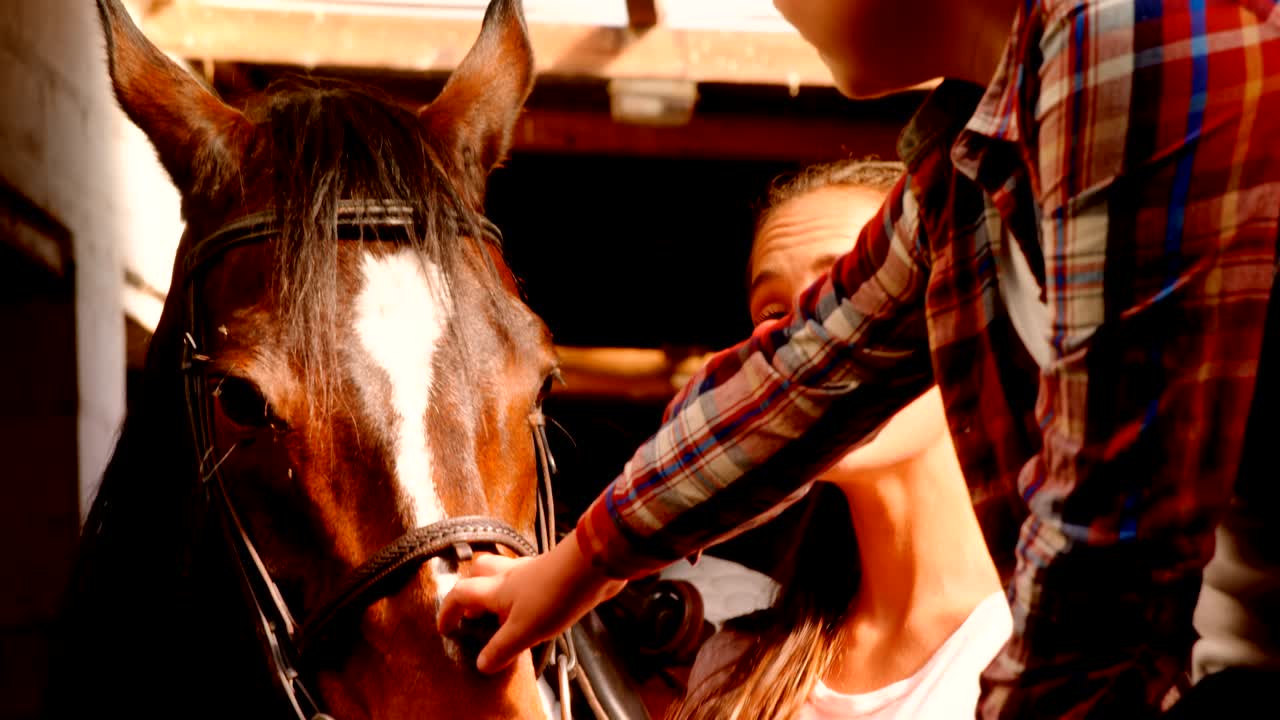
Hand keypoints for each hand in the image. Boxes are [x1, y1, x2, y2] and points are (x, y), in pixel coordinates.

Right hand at [438, 530, 626, 672]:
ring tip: (500, 612)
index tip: (444, 628)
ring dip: (496, 588)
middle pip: (479, 571)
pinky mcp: (553, 571)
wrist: (593, 566)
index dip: (448, 610)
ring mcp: (533, 569)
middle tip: (472, 612)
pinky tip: (533, 607)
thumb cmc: (554, 595)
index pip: (461, 594)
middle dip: (471, 588)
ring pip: (504, 572)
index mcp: (496, 589)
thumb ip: (502, 648)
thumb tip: (481, 664)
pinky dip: (522, 591)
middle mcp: (510, 575)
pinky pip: (528, 578)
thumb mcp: (523, 631)